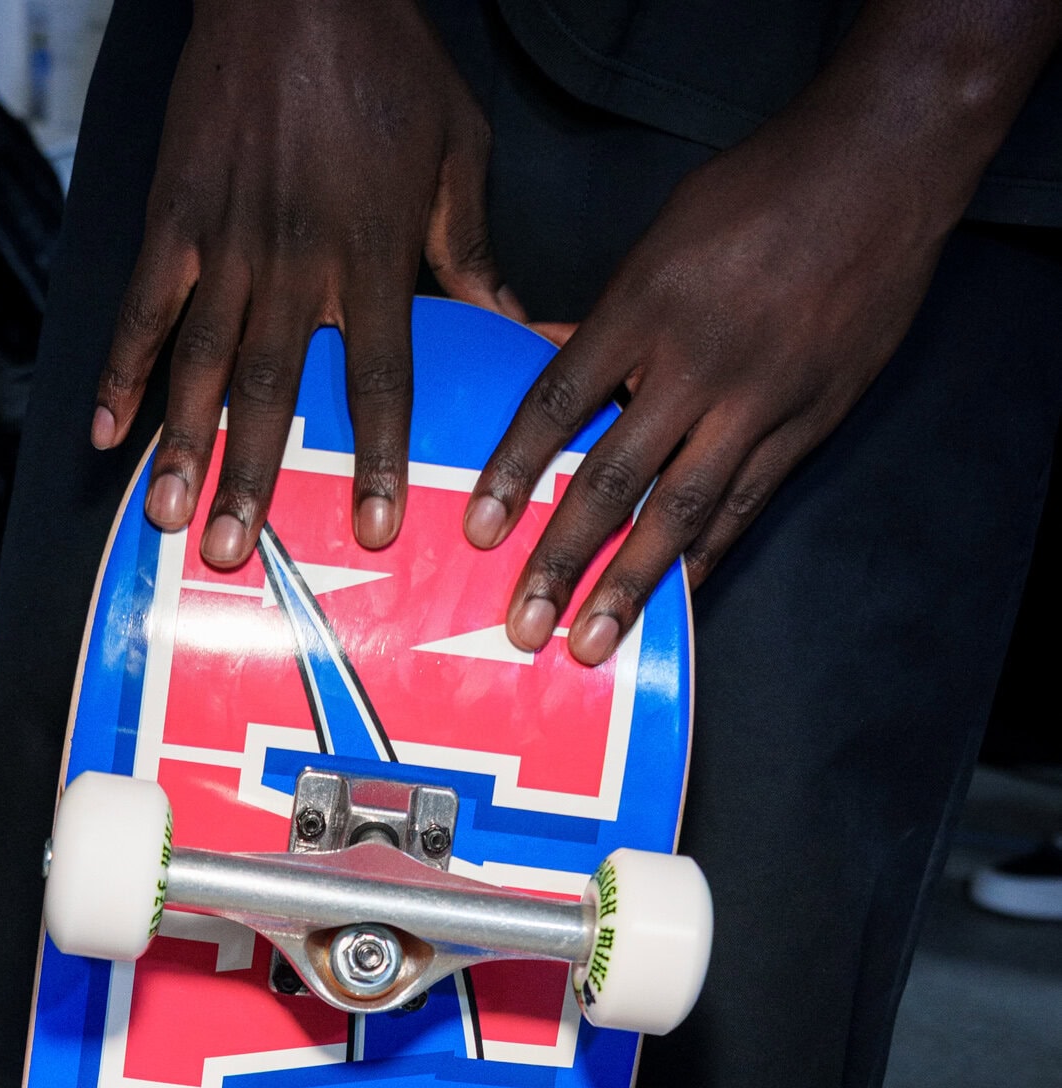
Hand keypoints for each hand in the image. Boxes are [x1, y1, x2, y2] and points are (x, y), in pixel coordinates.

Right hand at [92, 0, 519, 565]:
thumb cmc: (387, 59)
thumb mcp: (457, 148)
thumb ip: (472, 248)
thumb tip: (511, 327)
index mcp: (373, 254)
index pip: (378, 378)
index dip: (375, 457)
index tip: (374, 529)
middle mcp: (296, 262)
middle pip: (274, 393)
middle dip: (253, 479)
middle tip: (235, 555)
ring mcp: (226, 242)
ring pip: (201, 364)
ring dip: (183, 447)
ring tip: (168, 516)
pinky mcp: (174, 216)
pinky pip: (142, 307)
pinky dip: (121, 372)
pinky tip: (105, 432)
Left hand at [467, 0, 1061, 664]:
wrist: (884, 170)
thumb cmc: (763, 189)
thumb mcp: (663, 235)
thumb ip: (604, 316)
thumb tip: (541, 362)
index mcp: (647, 306)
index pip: (559, 404)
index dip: (513, 474)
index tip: (479, 532)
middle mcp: (698, 364)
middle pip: (614, 478)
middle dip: (564, 558)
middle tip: (525, 623)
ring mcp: (757, 401)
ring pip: (681, 511)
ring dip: (629, 585)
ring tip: (590, 643)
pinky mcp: (806, 423)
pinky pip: (743, 508)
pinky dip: (702, 559)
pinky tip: (670, 602)